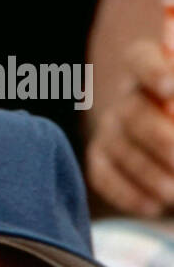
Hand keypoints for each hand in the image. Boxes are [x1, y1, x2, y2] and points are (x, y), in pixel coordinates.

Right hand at [86, 39, 173, 216]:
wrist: (170, 144)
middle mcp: (125, 97)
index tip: (170, 88)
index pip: (140, 59)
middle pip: (133, 112)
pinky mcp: (99, 161)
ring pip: (121, 151)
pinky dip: (129, 195)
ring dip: (150, 174)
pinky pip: (106, 179)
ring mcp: (109, 130)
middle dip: (158, 138)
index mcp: (148, 67)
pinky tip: (154, 207)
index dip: (153, 72)